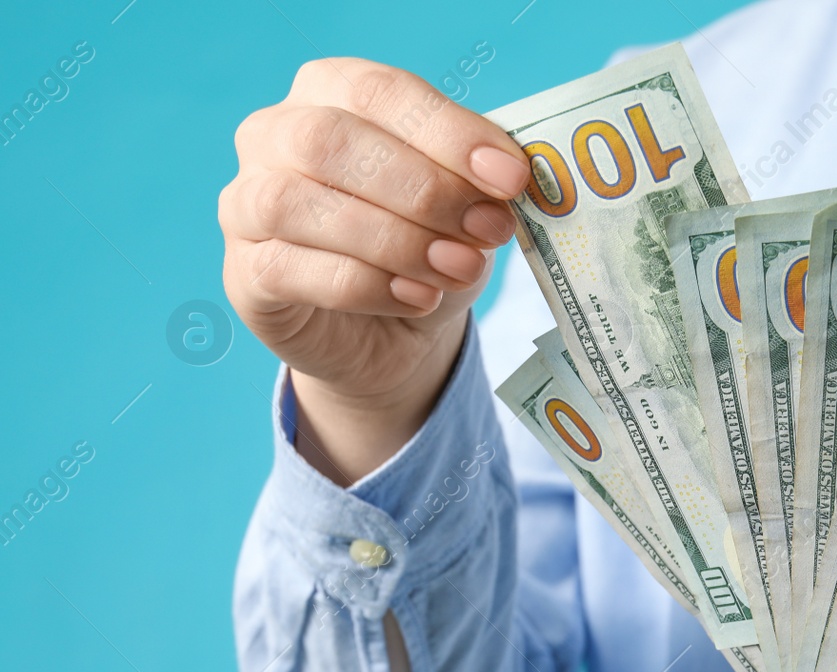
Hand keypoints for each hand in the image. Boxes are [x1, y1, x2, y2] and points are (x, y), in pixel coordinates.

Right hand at [220, 58, 528, 482]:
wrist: (391, 334)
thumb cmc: (427, 246)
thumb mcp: (462, 204)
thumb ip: (475, 180)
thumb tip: (508, 179)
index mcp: (330, 92)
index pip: (380, 92)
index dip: (448, 133)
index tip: (510, 177)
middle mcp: (273, 135)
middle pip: (330, 141)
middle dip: (424, 189)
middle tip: (489, 230)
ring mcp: (245, 203)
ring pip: (299, 204)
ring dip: (395, 240)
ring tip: (459, 268)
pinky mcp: (246, 274)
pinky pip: (292, 270)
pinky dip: (367, 285)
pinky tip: (419, 298)